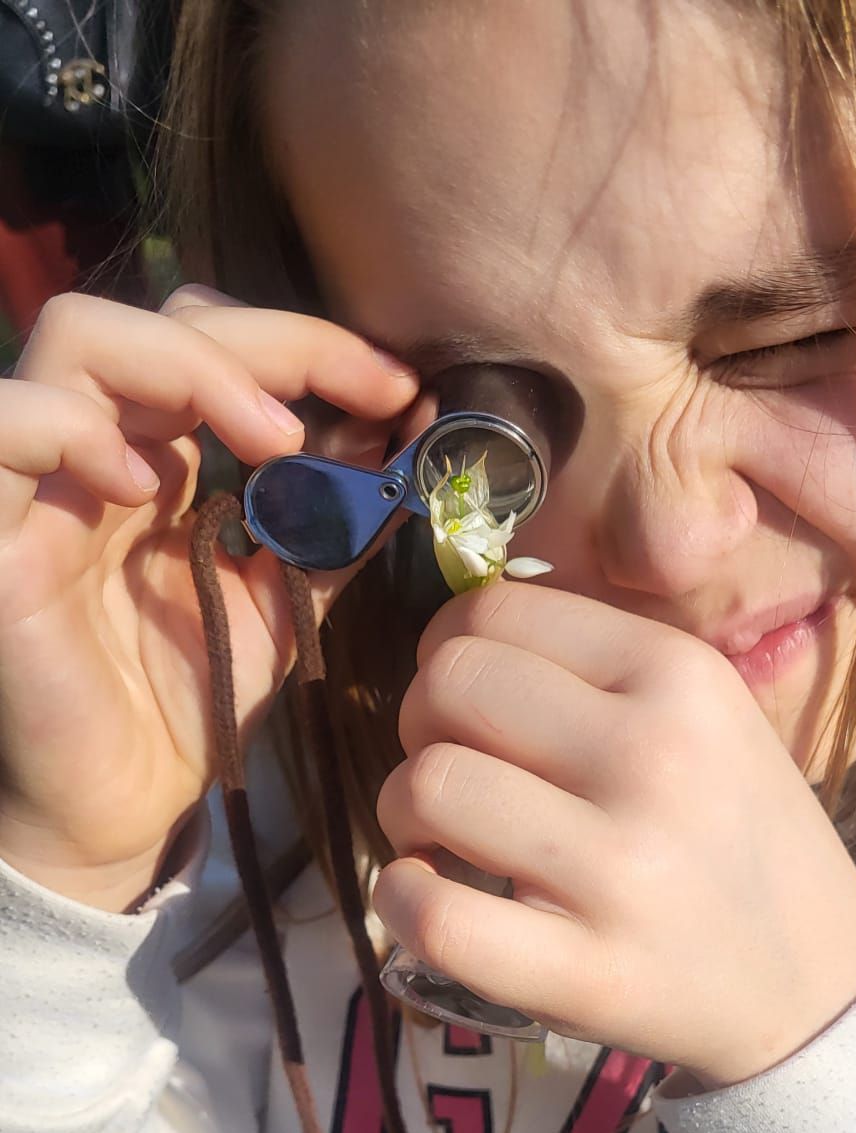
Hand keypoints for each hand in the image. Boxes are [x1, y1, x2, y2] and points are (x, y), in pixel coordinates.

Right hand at [0, 286, 417, 910]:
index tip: (401, 386)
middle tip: (363, 396)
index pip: (226, 342)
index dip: (315, 345)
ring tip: (276, 441)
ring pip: (80, 337)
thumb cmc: (200, 689)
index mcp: (171, 453)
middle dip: (278, 340)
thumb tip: (417, 436)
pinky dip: (76, 427)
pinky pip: (2, 427)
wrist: (130, 797)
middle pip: (162, 317)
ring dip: (194, 367)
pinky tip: (147, 486)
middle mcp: (105, 447)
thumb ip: (343, 519)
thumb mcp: (292, 593)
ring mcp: (40, 479)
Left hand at [374, 583, 855, 1086]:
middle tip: (450, 757)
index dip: (446, 642)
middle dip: (419, 716)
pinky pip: (435, 914)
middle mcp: (651, 753)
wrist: (820, 984)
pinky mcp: (589, 972)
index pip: (496, 609)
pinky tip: (427, 891)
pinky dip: (400, 897)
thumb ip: (595, 666)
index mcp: (678, 672)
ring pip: (429, 784)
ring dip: (404, 806)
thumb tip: (457, 642)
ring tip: (441, 832)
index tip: (456, 686)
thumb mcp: (707, 710)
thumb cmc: (743, 829)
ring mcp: (620, 867)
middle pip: (451, 683)